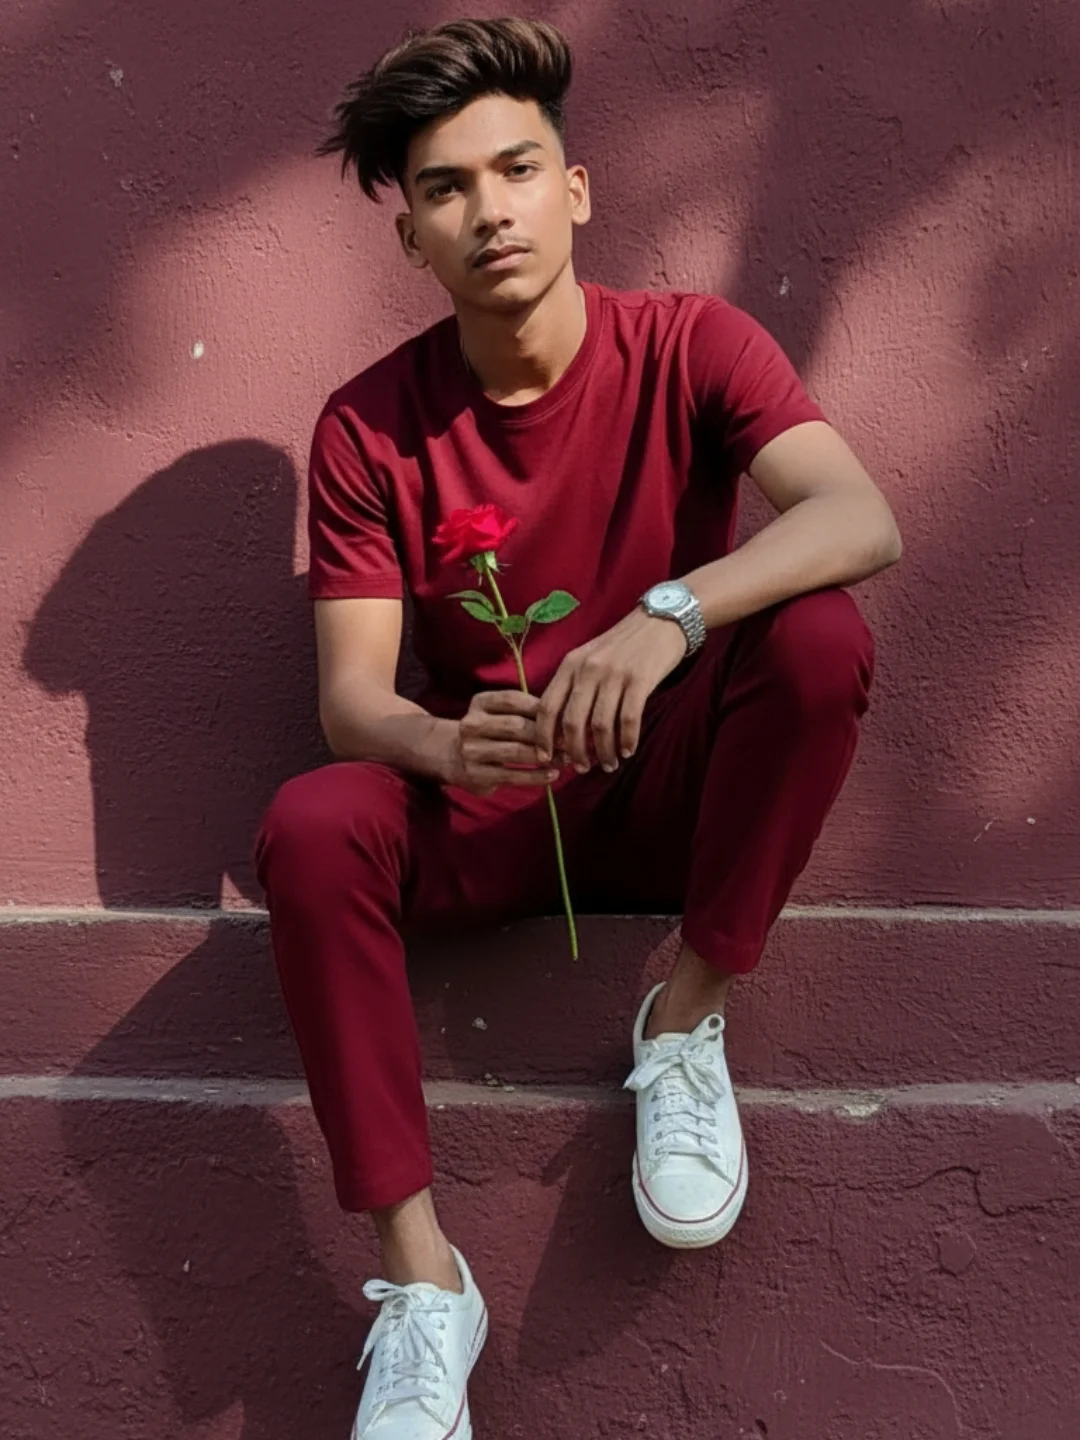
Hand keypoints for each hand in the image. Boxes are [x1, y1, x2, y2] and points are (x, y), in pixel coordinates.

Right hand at [441, 690, 560, 795]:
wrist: (456, 758)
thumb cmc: (492, 732)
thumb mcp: (502, 714)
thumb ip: (528, 712)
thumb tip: (565, 718)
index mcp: (480, 703)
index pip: (514, 700)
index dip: (541, 708)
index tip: (565, 717)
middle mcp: (471, 724)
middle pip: (516, 726)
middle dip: (546, 734)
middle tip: (569, 742)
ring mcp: (471, 750)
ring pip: (516, 751)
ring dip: (545, 756)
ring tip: (565, 759)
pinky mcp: (477, 775)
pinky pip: (513, 775)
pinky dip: (537, 776)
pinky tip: (553, 775)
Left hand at [535, 608, 689, 773]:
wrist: (660, 620)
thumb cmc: (623, 646)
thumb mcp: (589, 658)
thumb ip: (574, 687)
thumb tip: (563, 732)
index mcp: (570, 664)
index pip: (546, 707)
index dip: (543, 737)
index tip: (546, 757)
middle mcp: (588, 669)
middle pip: (572, 722)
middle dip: (574, 752)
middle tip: (581, 768)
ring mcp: (614, 673)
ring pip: (600, 725)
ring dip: (603, 752)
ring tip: (608, 764)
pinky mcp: (640, 678)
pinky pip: (629, 719)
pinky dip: (627, 740)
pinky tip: (627, 750)